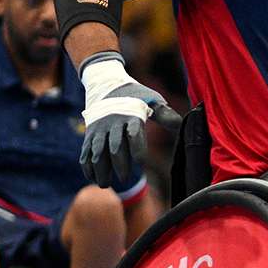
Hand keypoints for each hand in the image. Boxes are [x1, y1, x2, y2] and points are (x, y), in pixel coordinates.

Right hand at [80, 55, 181, 186]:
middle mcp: (113, 123)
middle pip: (114, 146)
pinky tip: (92, 177)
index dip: (137, 148)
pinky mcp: (90, 133)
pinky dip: (87, 165)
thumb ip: (165, 115)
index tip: (142, 161)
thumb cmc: (135, 95)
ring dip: (100, 169)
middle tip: (124, 178)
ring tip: (105, 185)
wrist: (105, 83)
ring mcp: (99, 129)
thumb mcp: (152, 99)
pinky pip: (86, 151)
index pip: (134, 133)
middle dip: (119, 164)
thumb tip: (181, 126)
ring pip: (97, 151)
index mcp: (131, 115)